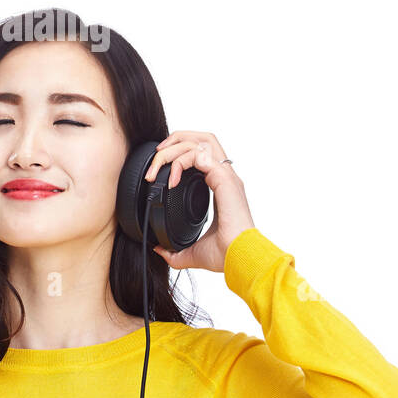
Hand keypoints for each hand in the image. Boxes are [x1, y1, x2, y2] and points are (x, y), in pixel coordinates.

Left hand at [145, 129, 255, 272]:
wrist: (240, 258)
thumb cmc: (226, 254)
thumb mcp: (195, 251)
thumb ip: (176, 251)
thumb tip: (161, 251)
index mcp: (221, 186)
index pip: (204, 153)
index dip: (181, 151)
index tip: (161, 165)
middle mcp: (225, 176)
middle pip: (203, 138)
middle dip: (177, 138)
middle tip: (158, 153)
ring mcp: (226, 176)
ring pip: (201, 141)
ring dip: (175, 147)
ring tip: (159, 161)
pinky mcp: (224, 179)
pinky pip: (199, 156)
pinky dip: (180, 162)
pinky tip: (171, 180)